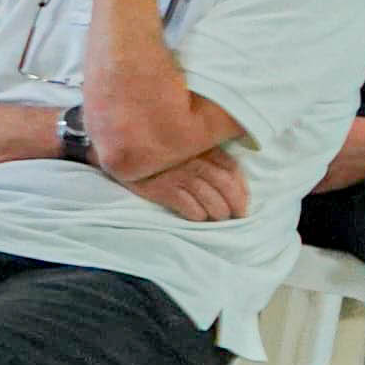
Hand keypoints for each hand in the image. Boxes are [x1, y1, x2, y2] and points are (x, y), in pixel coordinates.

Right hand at [128, 149, 248, 222]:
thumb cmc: (159, 153)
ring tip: (217, 218)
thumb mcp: (185, 146)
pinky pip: (188, 206)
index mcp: (202, 148)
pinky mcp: (160, 189)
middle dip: (235, 204)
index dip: (242, 189)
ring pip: (209, 197)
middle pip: (224, 185)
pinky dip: (197, 214)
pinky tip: (198, 217)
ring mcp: (177, 175)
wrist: (120, 149)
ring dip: (217, 212)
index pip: (232, 169)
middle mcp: (193, 160)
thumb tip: (233, 177)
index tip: (243, 203)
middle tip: (237, 217)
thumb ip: (209, 155)